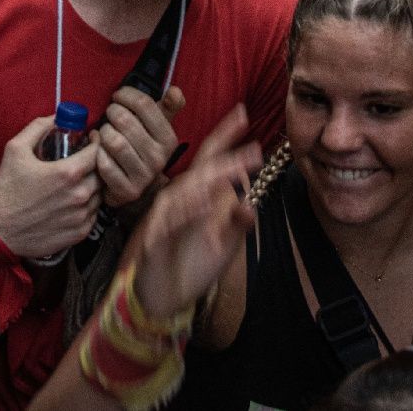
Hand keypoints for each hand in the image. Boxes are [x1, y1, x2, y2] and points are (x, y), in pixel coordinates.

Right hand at [0, 114, 102, 260]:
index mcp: (68, 173)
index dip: (97, 142)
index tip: (92, 138)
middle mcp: (80, 195)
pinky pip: (94, 214)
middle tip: (85, 158)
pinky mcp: (79, 233)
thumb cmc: (7, 188)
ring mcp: (81, 216)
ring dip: (93, 185)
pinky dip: (88, 206)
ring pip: (100, 195)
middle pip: (102, 173)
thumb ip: (38, 127)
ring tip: (79, 180)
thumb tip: (57, 116)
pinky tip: (74, 201)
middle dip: (96, 163)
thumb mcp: (16, 149)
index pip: (98, 152)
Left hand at [93, 87, 185, 208]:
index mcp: (169, 139)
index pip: (145, 104)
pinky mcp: (127, 191)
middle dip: (112, 112)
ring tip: (104, 131)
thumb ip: (168, 107)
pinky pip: (104, 164)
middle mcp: (159, 158)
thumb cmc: (143, 148)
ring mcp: (144, 176)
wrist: (139, 189)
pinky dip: (97, 153)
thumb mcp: (158, 128)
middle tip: (109, 114)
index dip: (126, 94)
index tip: (117, 96)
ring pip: (114, 142)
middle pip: (125, 120)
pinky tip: (98, 149)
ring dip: (104, 132)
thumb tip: (176, 91)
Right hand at [129, 106, 262, 319]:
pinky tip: (206, 204)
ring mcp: (166, 218)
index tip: (243, 114)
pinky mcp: (156, 239)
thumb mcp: (221, 244)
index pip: (210, 160)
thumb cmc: (187, 265)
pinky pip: (172, 222)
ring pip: (187, 193)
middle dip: (229, 159)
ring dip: (211, 182)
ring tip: (236, 173)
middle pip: (203, 172)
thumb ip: (235, 222)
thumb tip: (251, 203)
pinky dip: (189, 212)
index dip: (225, 136)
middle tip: (256, 151)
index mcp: (194, 196)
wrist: (156, 298)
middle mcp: (179, 200)